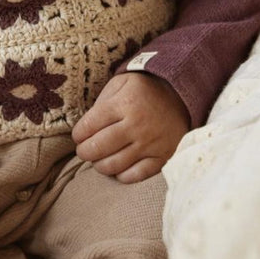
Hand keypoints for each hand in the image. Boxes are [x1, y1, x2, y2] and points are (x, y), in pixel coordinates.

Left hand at [72, 73, 190, 182]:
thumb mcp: (121, 83)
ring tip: (98, 160)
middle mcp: (137, 124)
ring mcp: (151, 143)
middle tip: (84, 151)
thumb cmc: (143, 91)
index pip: (89, 125)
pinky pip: (137, 175)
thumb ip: (102, 101)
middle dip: (85, 152)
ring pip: (115, 164)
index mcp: (124, 103)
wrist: (181, 96)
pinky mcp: (163, 156)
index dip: (78, 134)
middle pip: (99, 147)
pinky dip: (122, 175)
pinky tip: (117, 168)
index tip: (78, 136)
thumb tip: (86, 127)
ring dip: (100, 165)